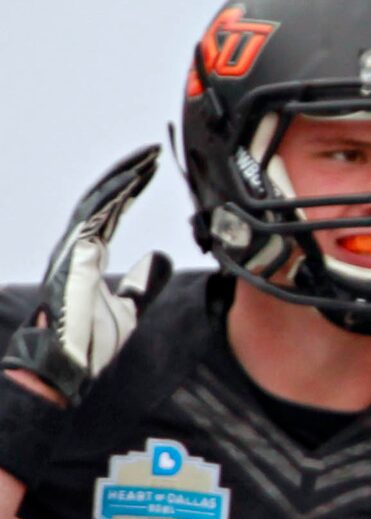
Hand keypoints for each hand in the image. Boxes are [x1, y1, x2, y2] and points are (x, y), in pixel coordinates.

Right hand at [1, 147, 170, 403]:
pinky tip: (130, 183)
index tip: (152, 170)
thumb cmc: (89, 342)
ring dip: (123, 180)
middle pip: (105, 200)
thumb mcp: (129, 308)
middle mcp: (79, 246)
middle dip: (128, 175)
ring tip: (147, 159)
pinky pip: (93, 220)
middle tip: (154, 153)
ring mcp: (73, 250)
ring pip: (98, 203)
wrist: (68, 365)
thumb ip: (141, 283)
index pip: (113, 213)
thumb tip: (156, 259)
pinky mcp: (73, 257)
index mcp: (91, 255)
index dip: (131, 190)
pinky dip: (112, 200)